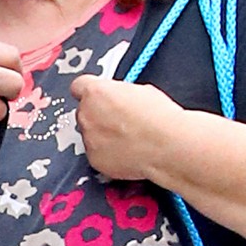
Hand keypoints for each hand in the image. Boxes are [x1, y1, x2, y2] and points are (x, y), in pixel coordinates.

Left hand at [70, 75, 186, 180]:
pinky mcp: (94, 159)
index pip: (79, 86)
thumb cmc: (158, 118)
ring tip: (127, 138)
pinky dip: (108, 154)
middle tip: (120, 121)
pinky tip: (127, 152)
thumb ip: (120, 93)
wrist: (166, 145)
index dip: (89, 92)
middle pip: (85, 112)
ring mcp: (89, 139)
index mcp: (96, 92)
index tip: (96, 96)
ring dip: (102, 136)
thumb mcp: (141, 90)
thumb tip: (122, 98)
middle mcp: (87, 115)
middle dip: (98, 116)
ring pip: (90, 135)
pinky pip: (96, 154)